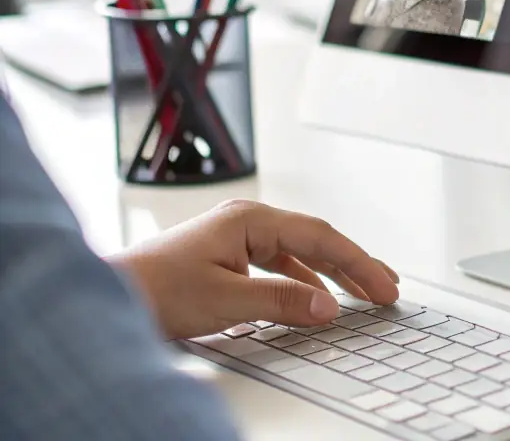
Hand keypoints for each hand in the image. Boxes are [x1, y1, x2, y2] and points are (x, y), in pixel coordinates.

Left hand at [109, 198, 399, 338]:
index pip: (321, 238)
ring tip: (360, 292)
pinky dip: (302, 279)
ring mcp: (234, 236)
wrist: (105, 297)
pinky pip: (278, 263)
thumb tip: (328, 306)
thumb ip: (281, 302)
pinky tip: (311, 297)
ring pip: (298, 252)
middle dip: (353, 265)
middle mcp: (245, 221)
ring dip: (330, 273)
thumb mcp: (225, 301)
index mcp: (250, 219)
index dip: (358, 264)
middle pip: (315, 240)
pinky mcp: (224, 255)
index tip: (385, 288)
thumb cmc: (153, 291)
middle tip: (387, 287)